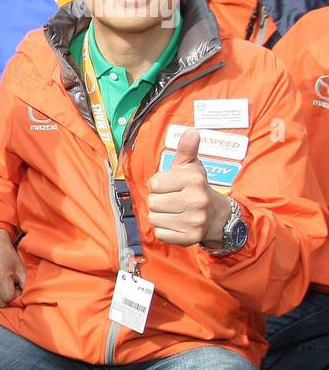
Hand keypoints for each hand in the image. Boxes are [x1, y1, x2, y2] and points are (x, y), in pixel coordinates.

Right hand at [0, 227, 25, 309]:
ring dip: (1, 302)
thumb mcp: (20, 267)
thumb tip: (26, 300)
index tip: (19, 289)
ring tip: (6, 290)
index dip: (16, 297)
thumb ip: (25, 285)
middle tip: (14, 291)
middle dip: (9, 302)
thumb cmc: (6, 254)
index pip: (7, 299)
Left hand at [146, 130, 230, 246]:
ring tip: (175, 212)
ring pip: (154, 218)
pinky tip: (176, 223)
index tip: (171, 186)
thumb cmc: (197, 188)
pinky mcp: (190, 237)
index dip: (159, 185)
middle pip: (153, 202)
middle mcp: (196, 200)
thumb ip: (186, 149)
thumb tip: (191, 132)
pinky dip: (164, 230)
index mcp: (194, 180)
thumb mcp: (191, 167)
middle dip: (159, 201)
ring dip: (160, 216)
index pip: (154, 183)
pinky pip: (160, 234)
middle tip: (173, 200)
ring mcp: (194, 221)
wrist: (217, 216)